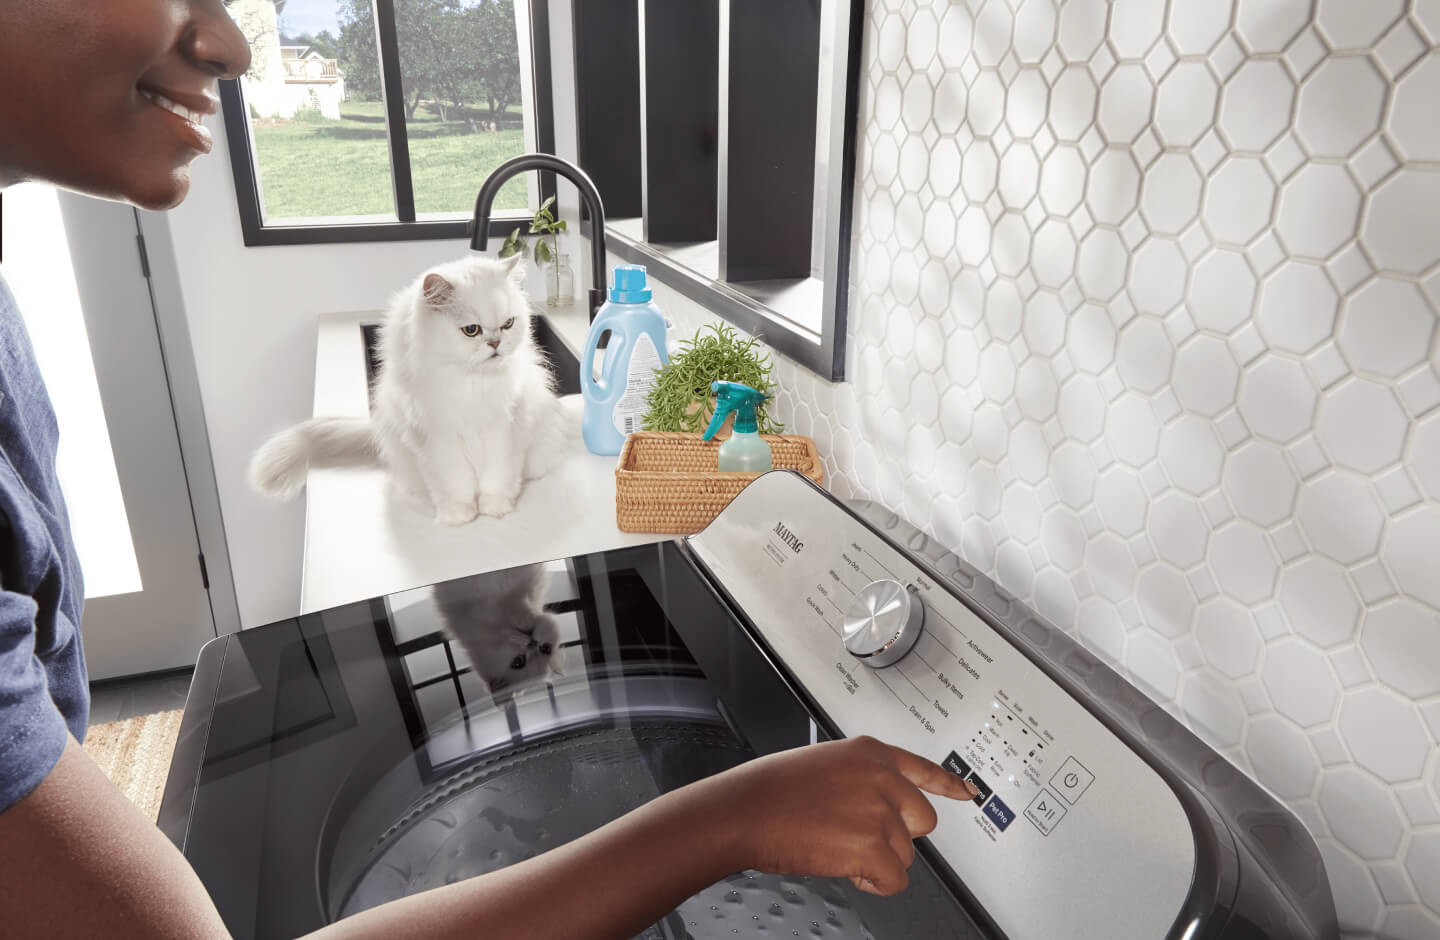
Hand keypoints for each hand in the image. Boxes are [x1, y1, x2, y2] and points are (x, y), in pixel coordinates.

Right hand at [704, 736, 978, 895]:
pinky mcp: (875, 846)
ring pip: (905, 853)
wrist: (746, 810)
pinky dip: (873, 883)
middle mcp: (883, 778)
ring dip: (877, 859)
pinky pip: (895, 880)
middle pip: (922, 820)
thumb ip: (859, 777)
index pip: (922, 768)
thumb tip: (875, 802)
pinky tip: (844, 866)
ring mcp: (881, 811)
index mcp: (871, 753)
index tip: (967, 793)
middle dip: (895, 835)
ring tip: (836, 845)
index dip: (947, 785)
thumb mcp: (823, 764)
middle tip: (856, 835)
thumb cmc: (772, 791)